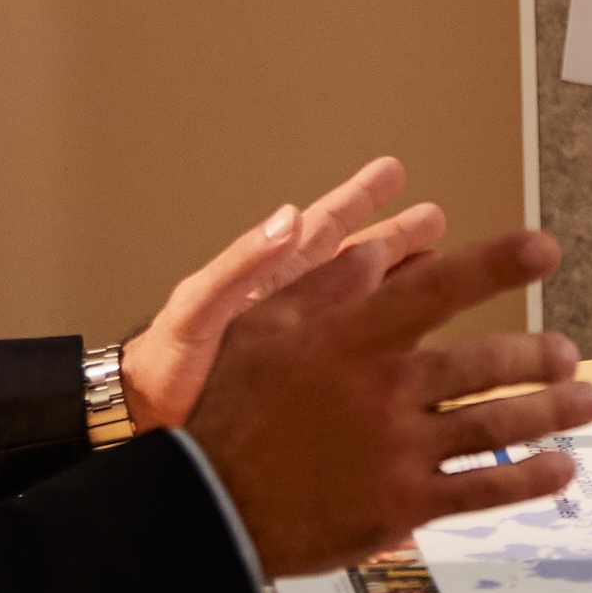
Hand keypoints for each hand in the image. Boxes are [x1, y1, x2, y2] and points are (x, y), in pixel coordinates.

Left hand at [118, 157, 414, 429]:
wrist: (153, 422)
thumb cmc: (166, 363)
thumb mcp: (198, 305)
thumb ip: (242, 263)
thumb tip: (289, 216)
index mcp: (273, 278)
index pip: (327, 226)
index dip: (360, 198)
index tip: (391, 171)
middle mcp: (297, 306)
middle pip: (360, 260)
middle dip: (398, 236)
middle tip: (434, 216)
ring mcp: (309, 343)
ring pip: (367, 303)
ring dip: (402, 282)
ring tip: (438, 263)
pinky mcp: (316, 382)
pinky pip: (363, 352)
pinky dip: (392, 341)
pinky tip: (416, 342)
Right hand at [179, 188, 591, 579]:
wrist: (207, 506)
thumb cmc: (233, 410)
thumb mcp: (265, 329)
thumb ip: (328, 286)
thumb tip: (383, 243)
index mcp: (353, 337)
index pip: (439, 289)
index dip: (497, 264)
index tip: (546, 249)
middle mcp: (385, 388)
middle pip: (484, 364)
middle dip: (539, 357)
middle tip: (570, 354)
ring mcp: (398, 449)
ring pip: (496, 424)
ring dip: (552, 412)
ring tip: (589, 401)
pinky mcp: (402, 504)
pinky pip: (481, 488)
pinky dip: (530, 477)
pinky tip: (562, 468)